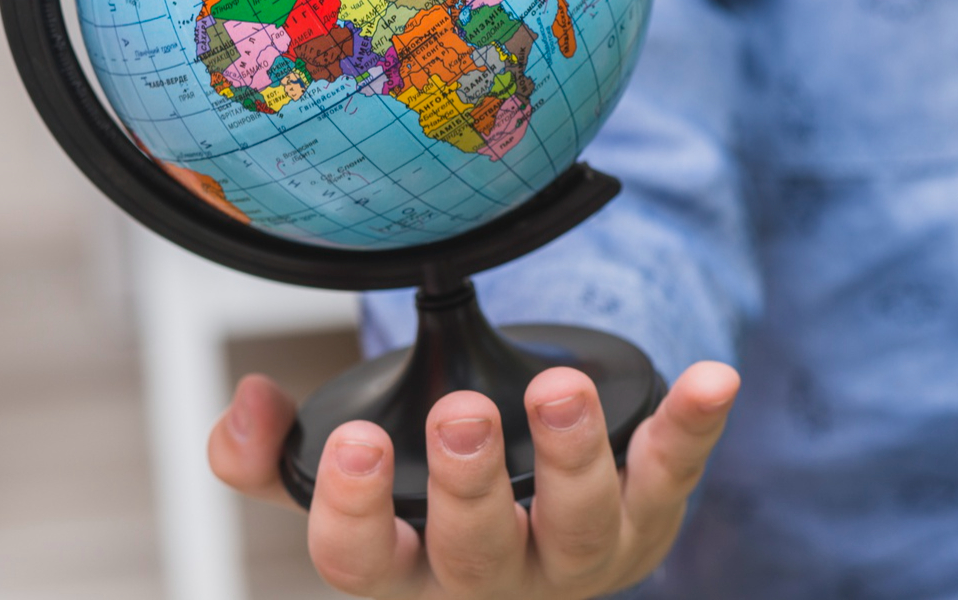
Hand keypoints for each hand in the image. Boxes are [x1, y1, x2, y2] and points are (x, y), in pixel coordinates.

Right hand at [209, 361, 739, 598]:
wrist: (536, 525)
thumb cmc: (429, 503)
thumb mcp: (350, 485)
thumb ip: (276, 453)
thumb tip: (244, 407)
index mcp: (411, 572)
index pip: (365, 565)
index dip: (352, 511)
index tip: (351, 444)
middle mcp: (495, 580)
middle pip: (478, 552)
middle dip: (470, 484)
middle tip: (460, 414)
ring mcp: (579, 556)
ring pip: (581, 526)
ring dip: (574, 456)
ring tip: (560, 389)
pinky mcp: (648, 517)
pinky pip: (672, 473)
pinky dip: (692, 427)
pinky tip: (713, 378)